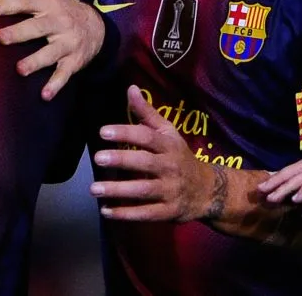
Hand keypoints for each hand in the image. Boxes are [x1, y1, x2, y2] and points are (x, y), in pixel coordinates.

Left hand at [0, 0, 104, 100]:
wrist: (98, 25)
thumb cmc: (63, 6)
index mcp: (48, 3)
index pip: (26, 2)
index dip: (8, 4)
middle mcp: (58, 22)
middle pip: (37, 27)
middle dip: (19, 33)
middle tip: (1, 38)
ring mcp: (67, 43)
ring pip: (51, 52)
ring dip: (36, 61)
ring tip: (20, 70)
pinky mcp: (74, 61)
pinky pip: (64, 74)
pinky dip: (55, 85)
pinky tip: (45, 95)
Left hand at [89, 85, 212, 221]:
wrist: (208, 190)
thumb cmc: (180, 157)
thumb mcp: (169, 133)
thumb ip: (147, 113)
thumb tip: (130, 88)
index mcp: (169, 146)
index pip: (147, 137)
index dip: (126, 133)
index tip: (103, 131)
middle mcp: (170, 167)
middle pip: (145, 163)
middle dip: (121, 160)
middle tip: (98, 158)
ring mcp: (170, 191)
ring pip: (143, 191)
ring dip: (118, 190)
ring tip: (94, 188)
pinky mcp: (168, 212)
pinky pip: (145, 214)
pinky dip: (125, 214)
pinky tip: (106, 211)